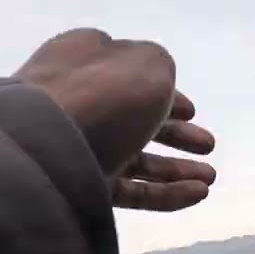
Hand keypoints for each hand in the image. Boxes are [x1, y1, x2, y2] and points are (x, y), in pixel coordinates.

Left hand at [16, 29, 215, 211]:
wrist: (44, 151)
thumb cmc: (100, 95)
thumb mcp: (148, 66)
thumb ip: (161, 70)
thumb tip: (158, 89)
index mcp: (85, 59)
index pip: (128, 72)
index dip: (164, 91)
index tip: (193, 110)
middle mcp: (78, 100)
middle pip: (134, 119)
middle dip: (176, 135)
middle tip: (207, 146)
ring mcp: (77, 146)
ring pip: (134, 158)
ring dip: (175, 168)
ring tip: (210, 177)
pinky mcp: (79, 187)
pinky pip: (129, 191)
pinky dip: (164, 193)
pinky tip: (198, 194)